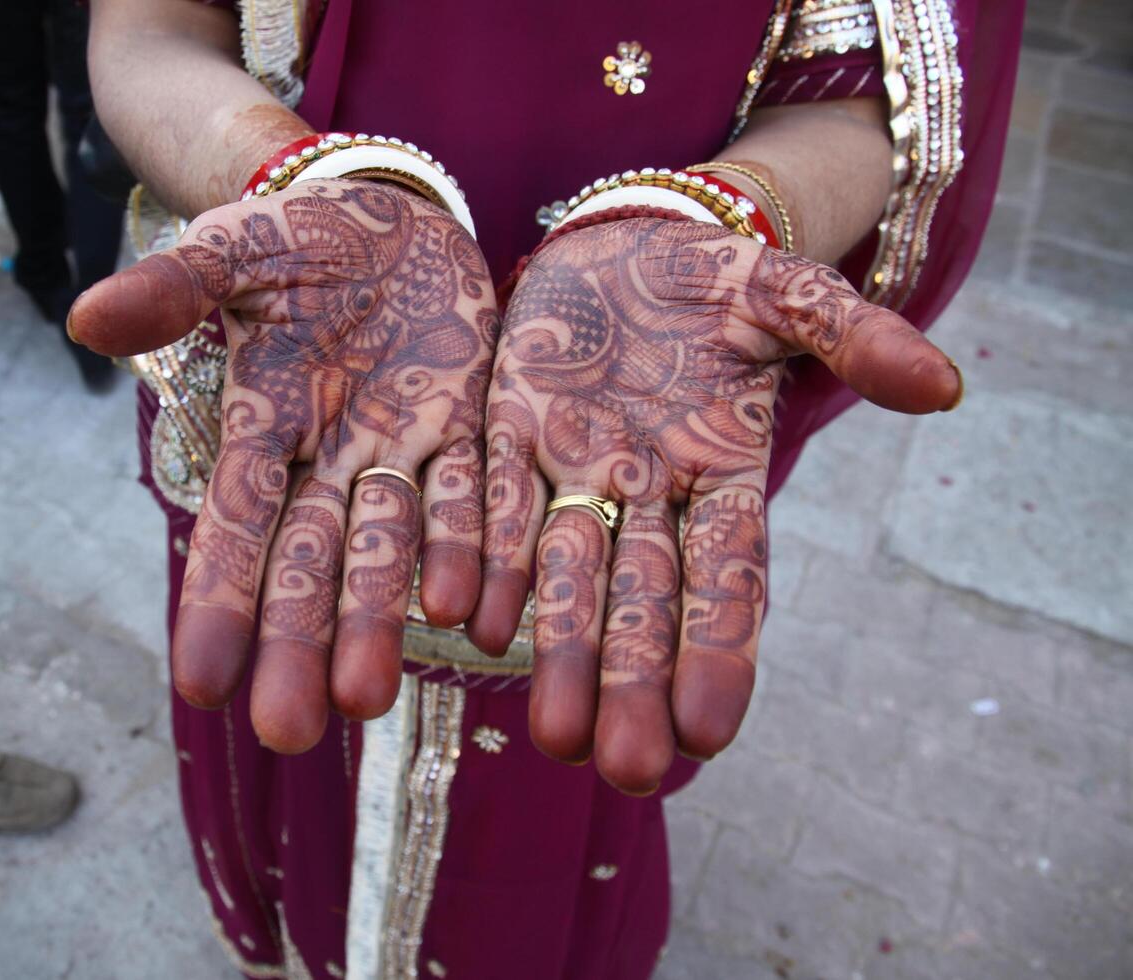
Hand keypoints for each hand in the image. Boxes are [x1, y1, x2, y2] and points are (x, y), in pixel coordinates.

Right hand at [70, 180, 498, 750]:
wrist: (382, 214)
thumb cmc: (291, 238)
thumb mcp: (229, 250)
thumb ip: (170, 289)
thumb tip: (84, 318)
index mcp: (261, 422)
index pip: (234, 522)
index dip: (218, 596)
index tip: (199, 680)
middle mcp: (326, 455)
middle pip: (311, 561)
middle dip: (299, 642)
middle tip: (289, 732)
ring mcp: (399, 445)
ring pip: (389, 546)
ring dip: (379, 621)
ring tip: (368, 700)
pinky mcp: (464, 424)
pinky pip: (471, 493)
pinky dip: (469, 550)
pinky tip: (467, 618)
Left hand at [468, 212, 959, 793]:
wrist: (626, 238)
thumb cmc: (716, 277)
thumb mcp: (787, 293)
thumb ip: (852, 335)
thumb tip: (945, 386)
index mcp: (722, 471)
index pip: (729, 576)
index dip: (721, 650)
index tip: (713, 732)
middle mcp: (646, 491)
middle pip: (641, 600)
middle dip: (632, 683)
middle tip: (624, 770)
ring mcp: (572, 468)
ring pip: (566, 573)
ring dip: (557, 651)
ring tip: (553, 738)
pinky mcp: (507, 432)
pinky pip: (494, 504)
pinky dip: (485, 562)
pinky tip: (472, 622)